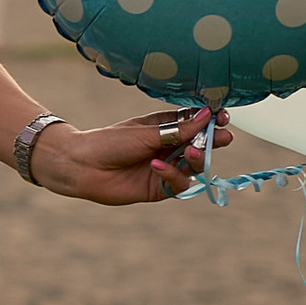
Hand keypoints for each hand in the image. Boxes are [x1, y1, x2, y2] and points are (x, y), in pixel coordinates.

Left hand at [34, 101, 232, 204]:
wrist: (81, 165)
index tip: (223, 117)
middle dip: (211, 142)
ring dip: (196, 160)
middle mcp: (167, 147)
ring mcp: (164, 168)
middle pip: (198, 146)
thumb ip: (178, 129)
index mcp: (164, 127)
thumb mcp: (146, 132)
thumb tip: (207, 116)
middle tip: (223, 137)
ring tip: (193, 153)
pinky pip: (176, 185)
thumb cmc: (110, 142)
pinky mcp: (157, 189)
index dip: (209, 122)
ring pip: (192, 167)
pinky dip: (171, 176)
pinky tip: (158, 167)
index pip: (194, 124)